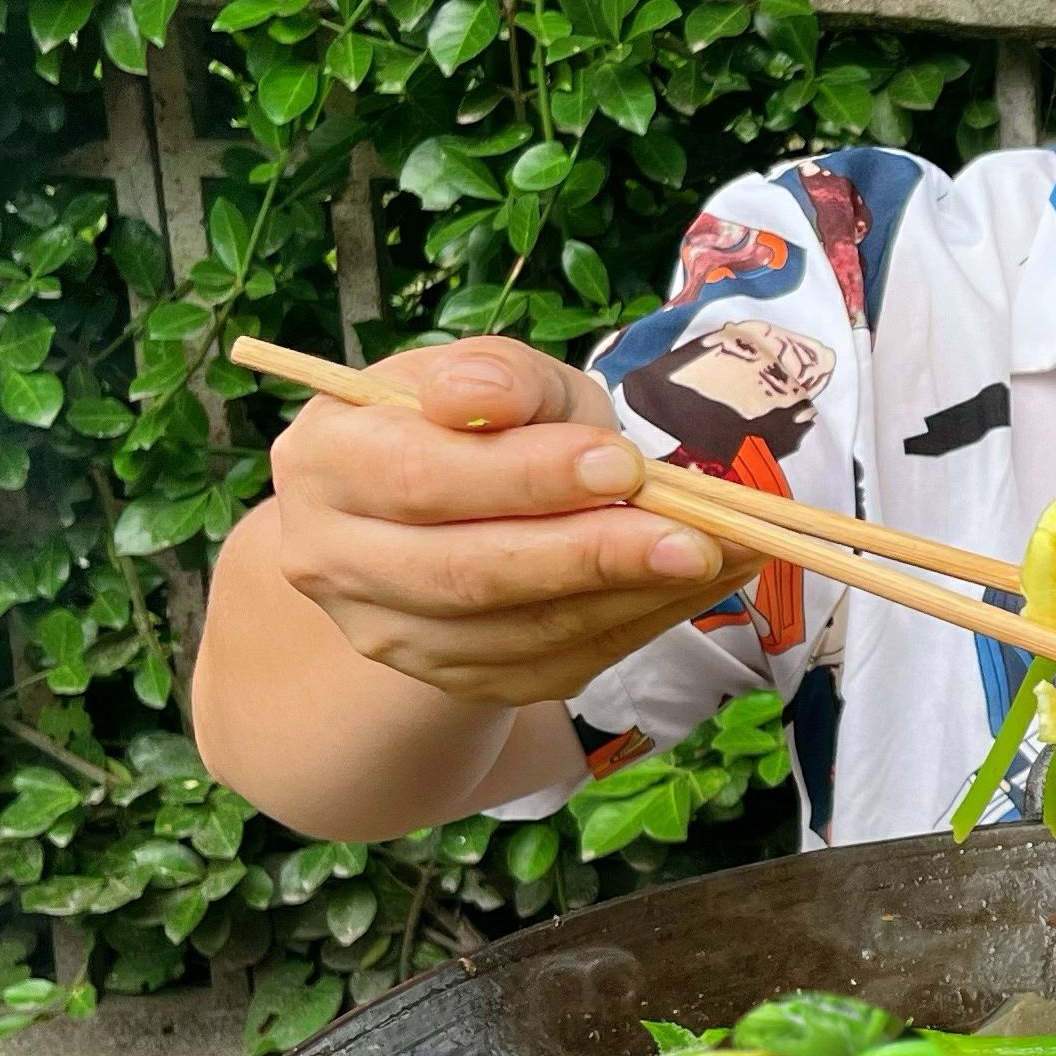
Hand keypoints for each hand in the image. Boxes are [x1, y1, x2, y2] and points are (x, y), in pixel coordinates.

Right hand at [264, 337, 756, 706]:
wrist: (433, 510)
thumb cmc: (469, 425)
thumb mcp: (487, 375)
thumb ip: (497, 376)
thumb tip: (486, 397)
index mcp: (327, 462)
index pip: (423, 478)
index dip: (527, 476)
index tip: (623, 464)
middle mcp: (335, 562)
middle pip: (469, 574)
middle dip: (594, 556)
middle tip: (698, 536)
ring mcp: (391, 635)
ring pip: (521, 633)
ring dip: (636, 598)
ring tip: (729, 553)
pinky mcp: (455, 680)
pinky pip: (554, 667)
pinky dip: (637, 627)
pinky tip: (699, 585)